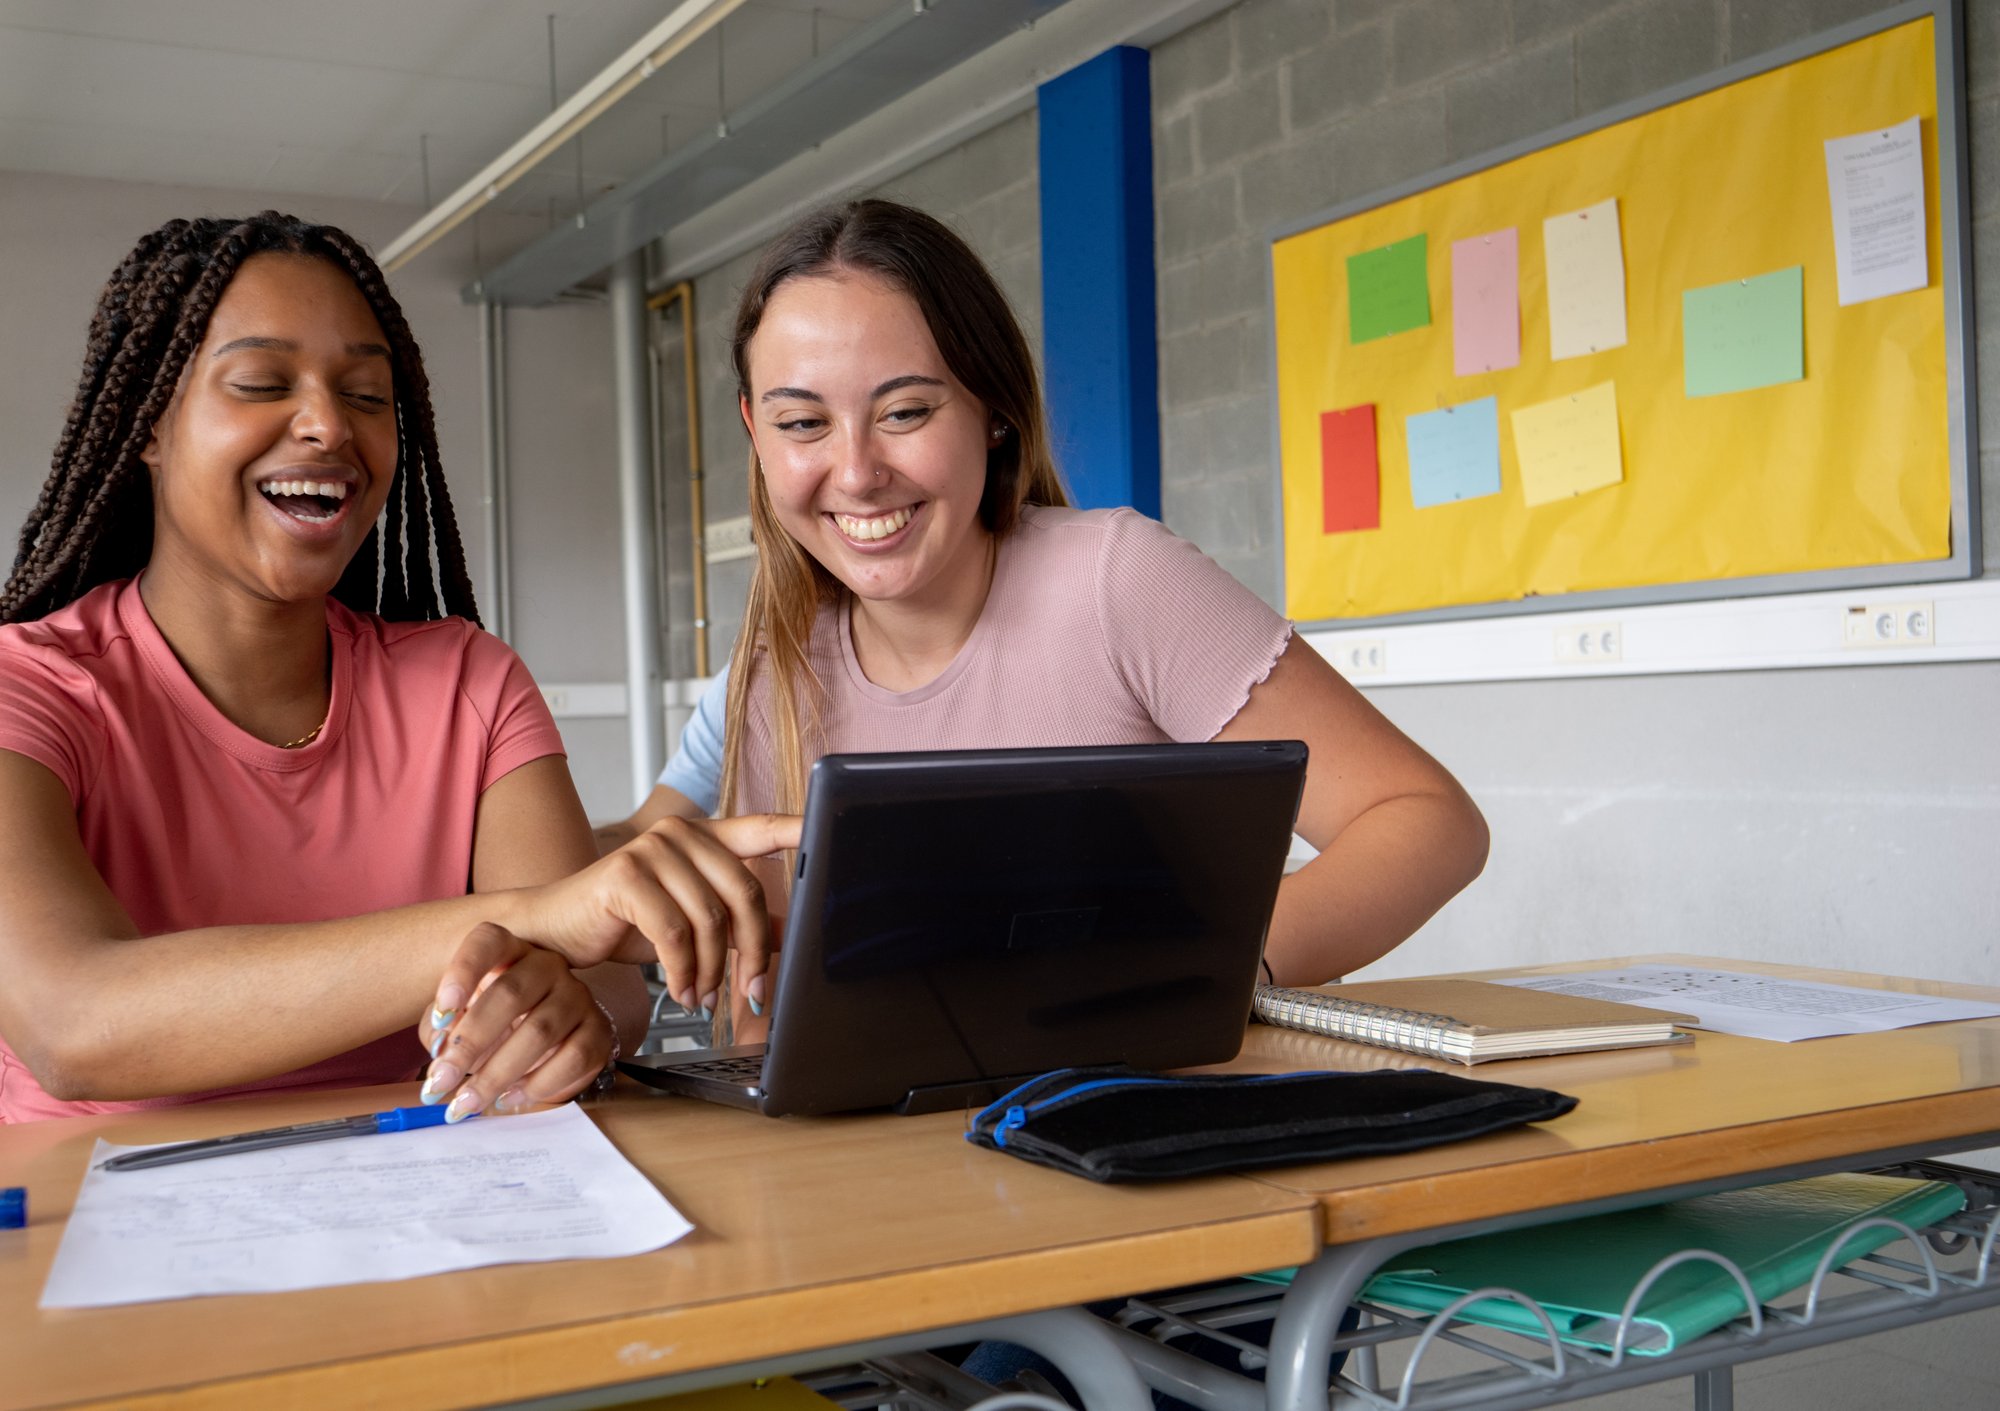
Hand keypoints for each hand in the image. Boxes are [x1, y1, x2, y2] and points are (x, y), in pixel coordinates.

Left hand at [418, 924, 612, 1120]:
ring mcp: (577, 995)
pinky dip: (537, 1084)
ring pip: (541, 1031)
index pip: (487, 943)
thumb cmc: (492, 1024)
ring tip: (467, 1103)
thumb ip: (440, 1030)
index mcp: (508, 951)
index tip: (439, 1015)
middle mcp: (547, 965)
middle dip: (471, 1043)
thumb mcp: (458, 1019)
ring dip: (497, 1074)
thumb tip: (441, 1052)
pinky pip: (573, 1058)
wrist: (543, 1043)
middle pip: (510, 994)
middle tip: (440, 1082)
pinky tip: (509, 1099)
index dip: (462, 974)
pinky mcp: (598, 1029)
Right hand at [456, 813, 800, 1019]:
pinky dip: (684, 972)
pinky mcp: (626, 874)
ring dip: (712, 971)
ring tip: (702, 996)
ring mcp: (652, 848)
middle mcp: (681, 833)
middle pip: (746, 891)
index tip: (830, 830)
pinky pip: (675, 932)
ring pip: (711, 918)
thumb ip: (736, 924)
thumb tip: (788, 935)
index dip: (797, 829)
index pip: (761, 827)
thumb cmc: (622, 923)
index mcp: (703, 838)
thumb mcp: (690, 924)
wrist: (554, 932)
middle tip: (752, 990)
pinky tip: (680, 991)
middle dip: (753, 951)